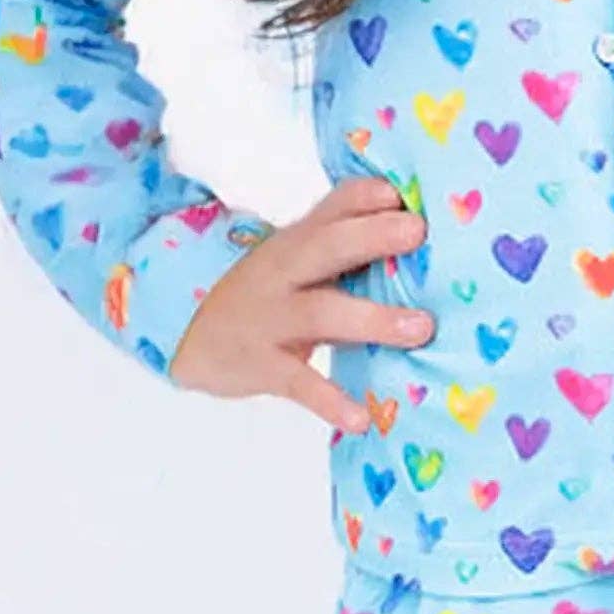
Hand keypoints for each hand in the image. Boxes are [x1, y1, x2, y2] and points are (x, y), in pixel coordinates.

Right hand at [167, 174, 434, 426]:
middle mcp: (284, 270)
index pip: (335, 206)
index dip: (366, 197)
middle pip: (326, 245)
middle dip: (371, 236)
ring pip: (320, 312)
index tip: (403, 194)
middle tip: (417, 233)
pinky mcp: (263, 364)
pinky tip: (361, 418)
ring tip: (421, 328)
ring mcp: (271, 317)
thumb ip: (348, 239)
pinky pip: (299, 382)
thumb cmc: (272, 294)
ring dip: (372, 319)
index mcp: (301, 239)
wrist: (192, 336)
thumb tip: (416, 223)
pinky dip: (330, 400)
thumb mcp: (300, 260)